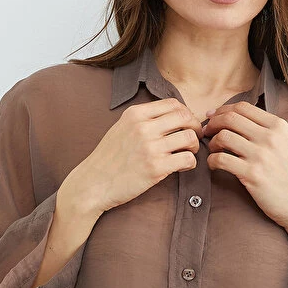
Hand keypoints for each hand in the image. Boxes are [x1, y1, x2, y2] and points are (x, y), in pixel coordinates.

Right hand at [59, 98, 203, 216]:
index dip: (186, 113)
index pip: (173, 104)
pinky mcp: (156, 168)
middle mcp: (143, 127)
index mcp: (135, 114)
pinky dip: (190, 163)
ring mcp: (150, 148)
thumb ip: (143, 119)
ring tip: (186, 153)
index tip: (186, 125)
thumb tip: (171, 115)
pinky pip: (188, 159)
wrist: (93, 184)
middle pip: (185, 117)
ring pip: (190, 138)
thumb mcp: (121, 128)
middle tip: (192, 139)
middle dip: (194, 127)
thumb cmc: (108, 158)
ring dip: (194, 146)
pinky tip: (182, 167)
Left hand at [202, 101, 287, 230]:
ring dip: (212, 143)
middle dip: (213, 123)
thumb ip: (264, 128)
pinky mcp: (252, 174)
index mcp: (278, 126)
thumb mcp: (284, 143)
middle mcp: (271, 137)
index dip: (223, 109)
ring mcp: (261, 155)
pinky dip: (212, 161)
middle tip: (206, 132)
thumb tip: (232, 115)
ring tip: (214, 151)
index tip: (213, 116)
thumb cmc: (287, 174)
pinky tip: (214, 166)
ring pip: (223, 137)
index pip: (243, 107)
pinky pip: (220, 159)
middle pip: (230, 118)